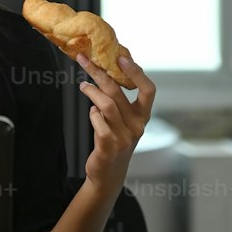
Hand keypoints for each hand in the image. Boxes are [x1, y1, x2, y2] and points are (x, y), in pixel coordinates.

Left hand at [76, 50, 154, 194]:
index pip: (148, 90)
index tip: (122, 58)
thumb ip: (120, 100)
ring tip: (83, 85)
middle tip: (84, 60)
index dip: (137, 72)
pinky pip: (97, 120)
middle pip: (117, 91)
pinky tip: (92, 112)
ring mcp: (124, 137)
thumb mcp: (124, 120)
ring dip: (91, 91)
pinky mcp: (109, 146)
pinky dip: (92, 113)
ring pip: (106, 104)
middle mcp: (137, 126)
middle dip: (99, 72)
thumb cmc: (115, 140)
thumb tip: (108, 70)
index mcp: (143, 116)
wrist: (109, 173)